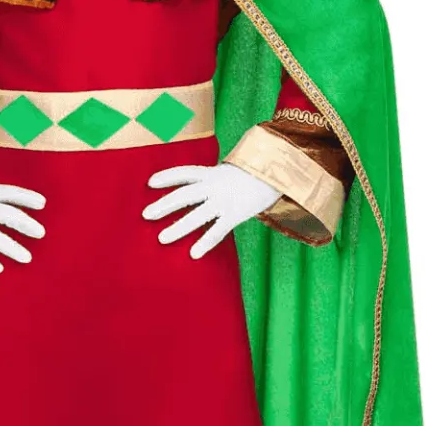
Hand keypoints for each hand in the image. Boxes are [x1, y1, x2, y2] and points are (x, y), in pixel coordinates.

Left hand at [142, 161, 278, 258]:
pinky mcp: (235, 214)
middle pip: (184, 195)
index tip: (150, 183)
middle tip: (146, 215)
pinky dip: (205, 242)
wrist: (279, 173)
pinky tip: (193, 254)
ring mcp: (224, 200)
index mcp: (212, 173)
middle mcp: (215, 186)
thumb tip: (196, 188)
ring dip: (178, 228)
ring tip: (161, 239)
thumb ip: (211, 179)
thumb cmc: (252, 174)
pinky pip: (217, 231)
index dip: (167, 176)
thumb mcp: (229, 171)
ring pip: (196, 216)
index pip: (185, 173)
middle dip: (164, 205)